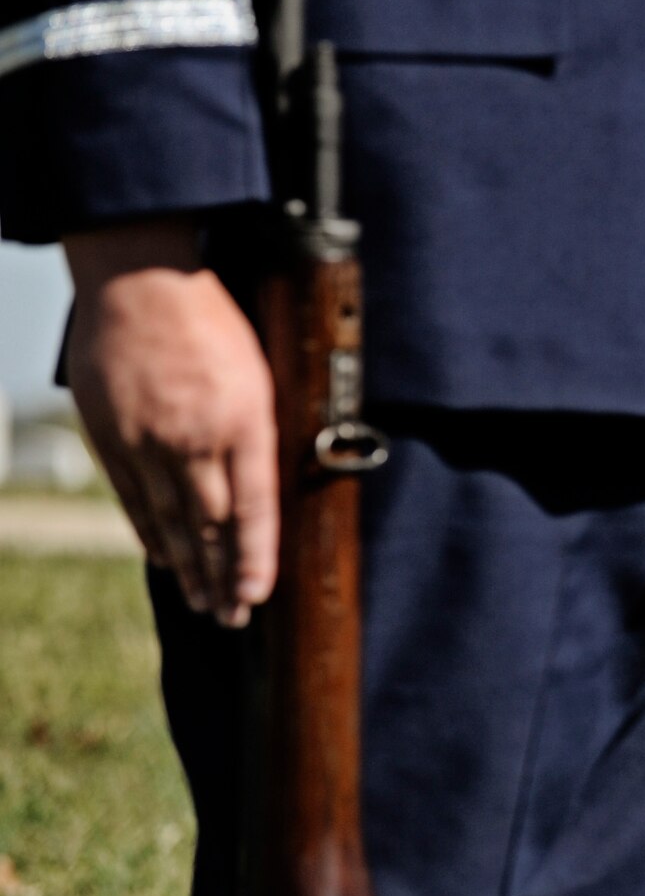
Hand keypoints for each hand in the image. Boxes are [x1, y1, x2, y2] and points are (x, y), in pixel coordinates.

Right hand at [63, 220, 278, 627]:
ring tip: (202, 602)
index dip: (255, 557)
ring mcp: (147, 440)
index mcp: (243, 419)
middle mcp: (195, 437)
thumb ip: (264, 423)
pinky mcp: (111, 435)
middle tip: (231, 618)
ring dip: (188, 566)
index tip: (257, 596)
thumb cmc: (216, 314)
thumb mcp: (264, 365)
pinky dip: (149, 531)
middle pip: (211, 524)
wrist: (142, 277)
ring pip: (170, 519)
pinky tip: (164, 557)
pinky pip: (132, 496)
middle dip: (222, 577)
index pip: (255, 506)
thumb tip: (281, 471)